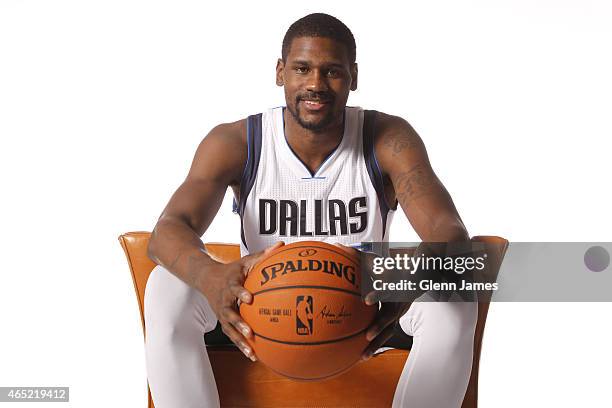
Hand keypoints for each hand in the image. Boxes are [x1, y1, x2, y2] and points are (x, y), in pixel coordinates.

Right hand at [199, 242, 283, 360]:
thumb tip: (282, 245)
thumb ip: (263, 255)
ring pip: (230, 329)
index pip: (235, 289)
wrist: (206, 278)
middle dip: (239, 323)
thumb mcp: (244, 261)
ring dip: (239, 340)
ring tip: (251, 351)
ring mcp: (222, 313)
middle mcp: (224, 300)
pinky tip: (253, 356)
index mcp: (230, 285)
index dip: (241, 293)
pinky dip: (241, 345)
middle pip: (230, 313)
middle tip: (250, 331)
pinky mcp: (223, 322)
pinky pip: (232, 335)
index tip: (249, 298)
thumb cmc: (231, 270)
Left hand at [334, 243, 411, 360]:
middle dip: (379, 327)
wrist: (417, 276)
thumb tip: (336, 246)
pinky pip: (384, 335)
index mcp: (395, 285)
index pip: (388, 290)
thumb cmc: (389, 267)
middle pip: (391, 317)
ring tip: (362, 356)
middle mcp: (399, 301)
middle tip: (366, 336)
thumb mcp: (376, 260)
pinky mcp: (394, 321)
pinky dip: (374, 346)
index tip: (366, 300)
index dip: (378, 295)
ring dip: (376, 344)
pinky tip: (360, 356)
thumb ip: (358, 256)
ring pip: (389, 331)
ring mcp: (399, 313)